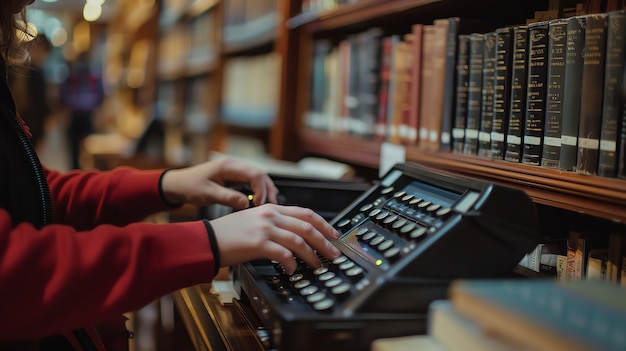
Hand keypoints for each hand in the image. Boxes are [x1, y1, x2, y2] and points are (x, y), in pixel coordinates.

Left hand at [160, 157, 278, 208]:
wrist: (179, 184)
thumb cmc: (190, 187)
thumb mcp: (207, 194)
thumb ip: (227, 198)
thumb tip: (246, 203)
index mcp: (228, 166)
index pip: (254, 174)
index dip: (261, 189)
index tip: (259, 204)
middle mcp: (234, 165)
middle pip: (260, 174)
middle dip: (267, 190)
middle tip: (269, 206)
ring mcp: (235, 170)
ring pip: (258, 177)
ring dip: (265, 190)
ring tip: (268, 204)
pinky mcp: (234, 177)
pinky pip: (251, 181)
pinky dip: (258, 190)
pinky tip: (261, 200)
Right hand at [211, 204, 341, 273]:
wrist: (207, 239)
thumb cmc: (228, 233)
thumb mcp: (253, 219)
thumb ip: (273, 222)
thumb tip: (294, 235)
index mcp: (271, 208)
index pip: (305, 213)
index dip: (324, 224)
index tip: (333, 234)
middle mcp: (270, 215)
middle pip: (307, 227)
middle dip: (325, 242)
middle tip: (333, 253)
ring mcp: (264, 228)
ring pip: (299, 241)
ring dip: (312, 256)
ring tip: (317, 265)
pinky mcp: (258, 243)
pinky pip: (283, 255)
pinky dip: (292, 264)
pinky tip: (292, 271)